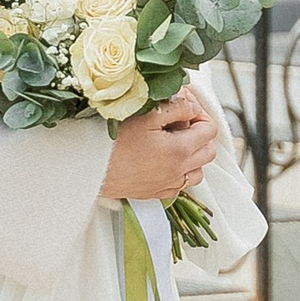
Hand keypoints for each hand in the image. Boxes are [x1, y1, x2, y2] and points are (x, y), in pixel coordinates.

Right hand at [99, 88, 221, 202]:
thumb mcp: (146, 115)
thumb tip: (193, 107)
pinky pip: (180, 185)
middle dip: (200, 134)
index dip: (200, 114)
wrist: (89, 169)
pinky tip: (162, 160)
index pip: (210, 130)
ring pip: (197, 172)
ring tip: (173, 142)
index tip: (184, 108)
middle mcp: (179, 171)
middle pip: (209, 152)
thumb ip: (176, 107)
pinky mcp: (155, 193)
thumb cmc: (113, 140)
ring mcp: (168, 185)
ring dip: (193, 156)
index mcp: (180, 149)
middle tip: (180, 122)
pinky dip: (179, 172)